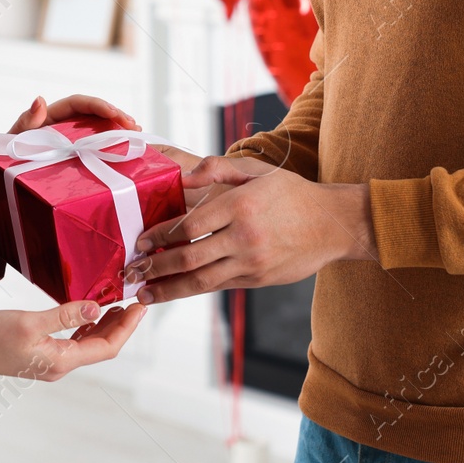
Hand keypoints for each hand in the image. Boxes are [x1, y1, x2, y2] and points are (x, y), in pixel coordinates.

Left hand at [0, 94, 140, 248]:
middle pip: (94, 114)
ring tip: (137, 135)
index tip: (114, 113)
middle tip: (133, 125)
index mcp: (50, 117)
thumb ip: (25, 123)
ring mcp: (71, 143)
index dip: (98, 105)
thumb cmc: (3, 161)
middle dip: (115, 116)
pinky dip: (111, 149)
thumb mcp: (12, 141)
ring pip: (98, 130)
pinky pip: (94, 150)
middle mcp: (64, 127)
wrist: (0, 189)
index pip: (78, 103)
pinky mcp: (75, 160)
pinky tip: (127, 152)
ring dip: (118, 130)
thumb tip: (40, 99)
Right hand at [0, 301, 146, 380]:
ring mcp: (51, 363)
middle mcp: (60, 366)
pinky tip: (89, 315)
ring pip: (88, 346)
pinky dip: (87, 328)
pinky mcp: (42, 356)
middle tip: (134, 303)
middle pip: (101, 348)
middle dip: (121, 326)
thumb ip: (66, 315)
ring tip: (117, 305)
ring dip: (105, 326)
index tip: (139, 308)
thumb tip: (97, 309)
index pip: (106, 347)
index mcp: (62, 360)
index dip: (126, 328)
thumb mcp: (31, 321)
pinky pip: (74, 344)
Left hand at [123, 157, 377, 303]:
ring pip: (201, 282)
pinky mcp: (257, 280)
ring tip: (144, 295)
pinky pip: (218, 286)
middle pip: (189, 258)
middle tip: (131, 272)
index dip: (160, 236)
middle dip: (155, 268)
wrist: (332, 224)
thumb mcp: (256, 170)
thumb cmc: (291, 193)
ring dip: (168, 289)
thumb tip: (184, 176)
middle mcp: (244, 238)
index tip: (140, 242)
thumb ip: (218, 167)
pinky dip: (193, 290)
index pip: (189, 226)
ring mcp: (252, 263)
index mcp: (240, 206)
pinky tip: (174, 291)